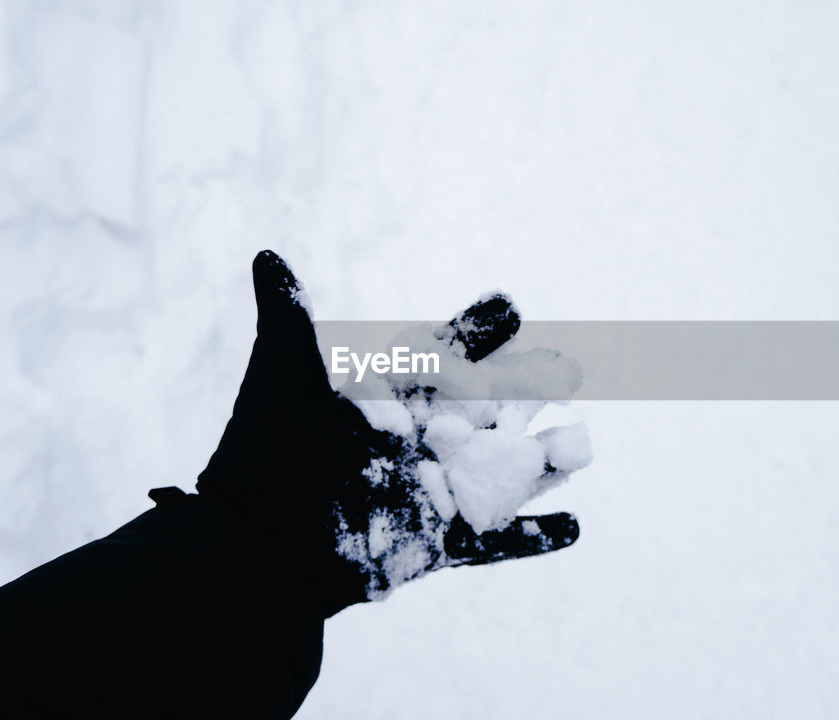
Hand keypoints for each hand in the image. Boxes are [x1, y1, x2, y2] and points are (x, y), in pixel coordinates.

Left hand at [195, 251, 586, 615]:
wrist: (255, 548)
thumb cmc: (266, 457)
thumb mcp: (282, 382)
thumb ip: (288, 321)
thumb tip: (265, 257)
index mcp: (386, 399)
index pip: (441, 354)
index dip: (476, 332)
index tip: (509, 308)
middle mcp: (415, 443)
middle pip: (485, 410)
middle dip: (528, 389)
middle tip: (569, 366)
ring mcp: (430, 493)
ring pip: (503, 473)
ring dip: (545, 459)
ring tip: (583, 441)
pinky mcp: (436, 544)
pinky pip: (497, 542)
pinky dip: (536, 536)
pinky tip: (578, 526)